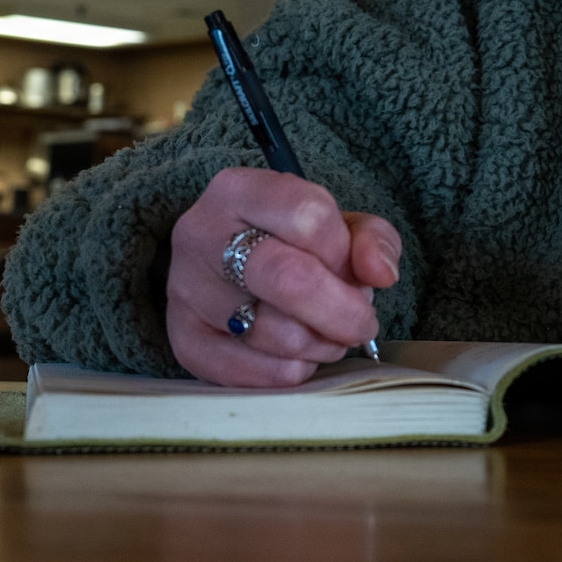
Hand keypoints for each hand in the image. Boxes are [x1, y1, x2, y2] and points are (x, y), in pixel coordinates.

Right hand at [167, 167, 399, 386]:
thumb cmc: (291, 244)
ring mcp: (185, 288)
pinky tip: (300, 358)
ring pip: (268, 331)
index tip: (355, 273)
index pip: (309, 216)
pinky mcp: (182, 339)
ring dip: (317, 344)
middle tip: (362, 324)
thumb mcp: (338, 224)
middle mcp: (201, 233)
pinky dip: (286, 372)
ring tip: (327, 335)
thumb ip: (371, 239)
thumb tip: (380, 273)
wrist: (229, 268)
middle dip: (341, 311)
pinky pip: (243, 371)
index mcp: (239, 189)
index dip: (344, 254)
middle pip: (286, 277)